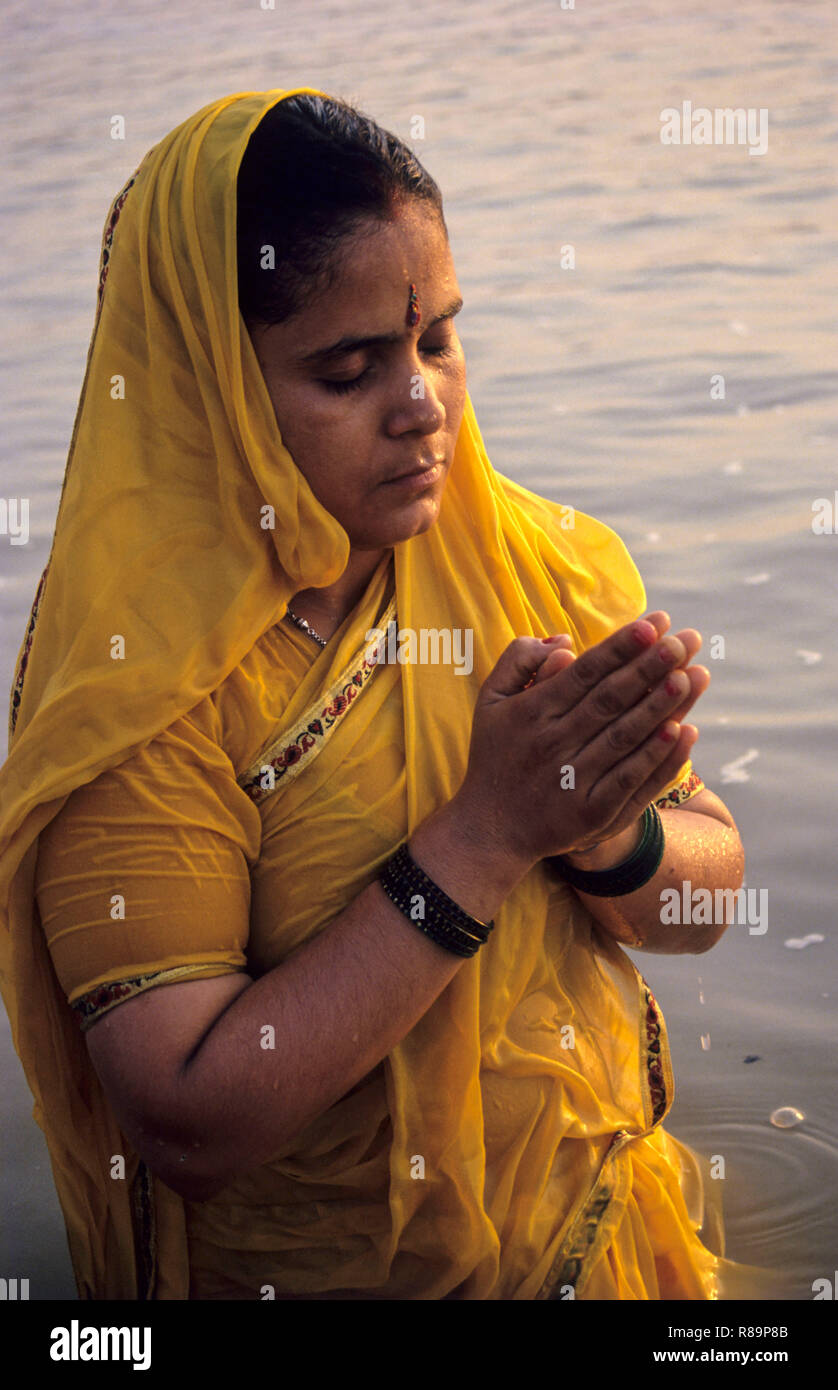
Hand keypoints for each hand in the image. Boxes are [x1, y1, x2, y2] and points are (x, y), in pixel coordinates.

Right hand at [452, 612, 709, 867]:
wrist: (490, 828)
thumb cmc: (496, 754)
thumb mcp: (490, 700)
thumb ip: (519, 661)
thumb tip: (564, 641)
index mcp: (531, 712)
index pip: (584, 672)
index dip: (620, 647)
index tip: (653, 624)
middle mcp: (552, 743)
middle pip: (610, 699)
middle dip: (650, 668)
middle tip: (685, 641)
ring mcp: (572, 780)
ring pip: (624, 737)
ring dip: (660, 706)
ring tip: (692, 676)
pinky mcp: (592, 813)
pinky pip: (630, 780)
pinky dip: (658, 757)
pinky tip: (684, 731)